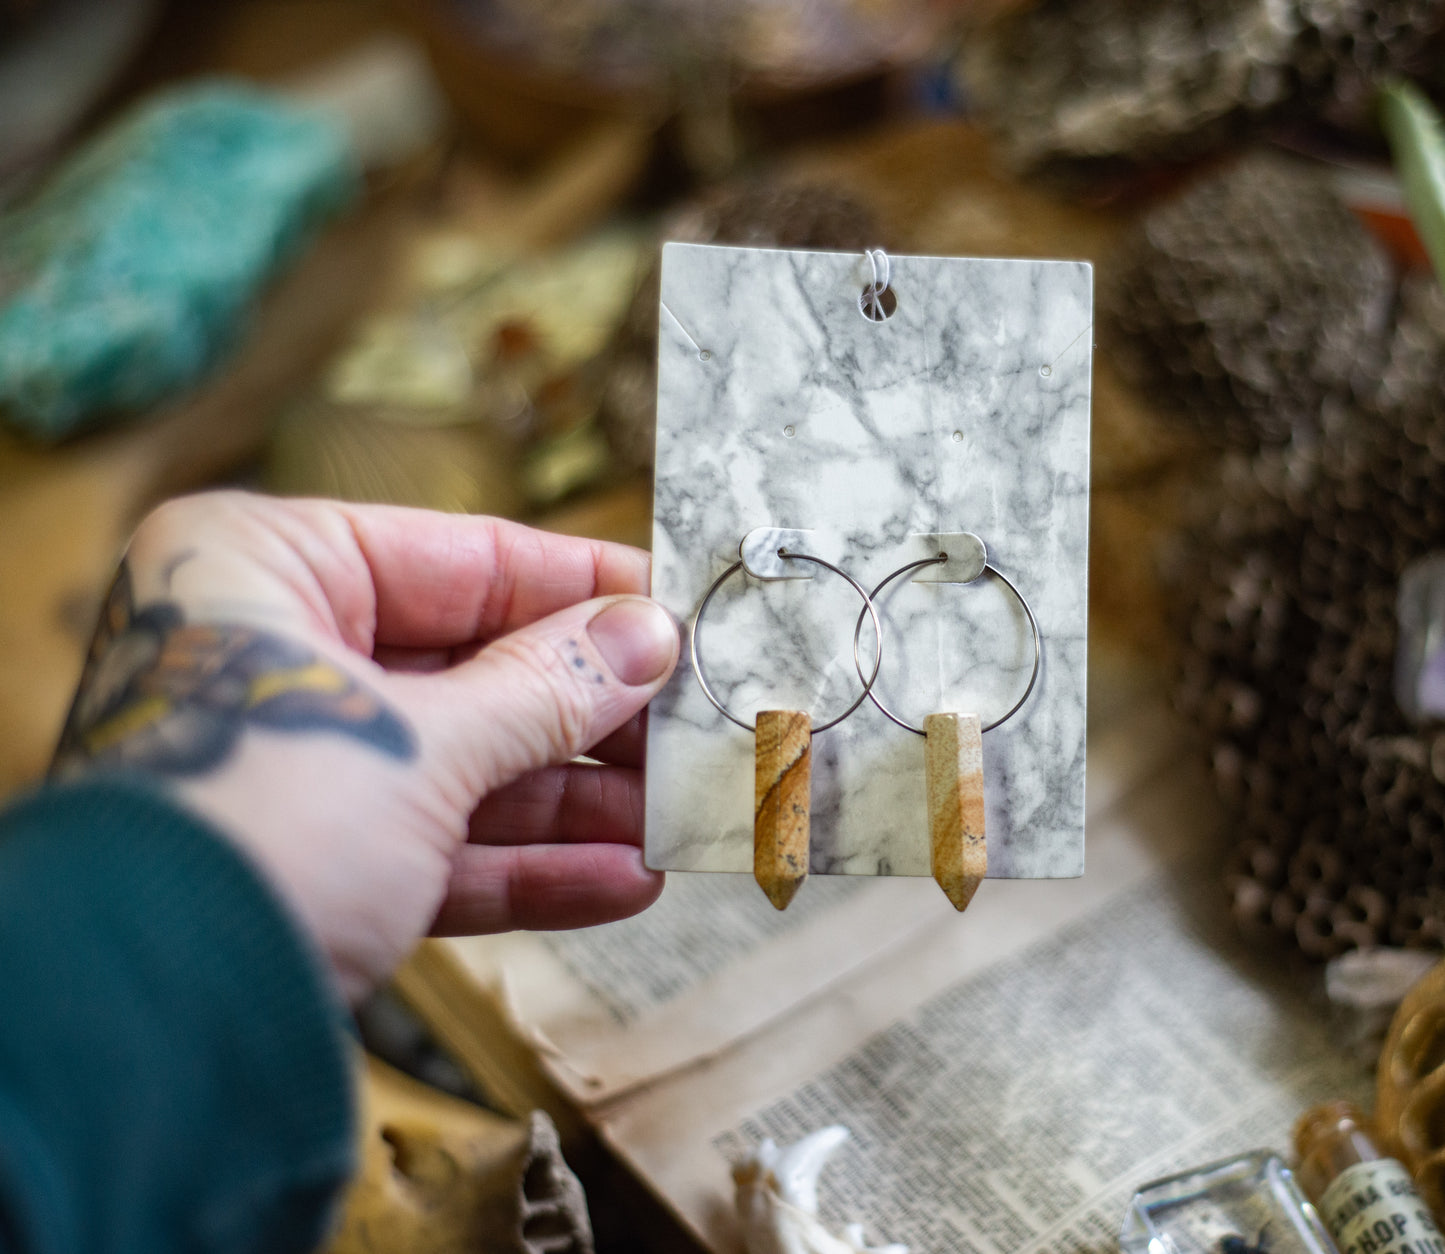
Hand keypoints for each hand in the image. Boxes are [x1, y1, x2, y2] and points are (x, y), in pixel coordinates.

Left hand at [52, 491, 678, 1002]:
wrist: (142, 1029)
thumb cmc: (247, 830)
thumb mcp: (418, 743)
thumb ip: (543, 687)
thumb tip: (650, 635)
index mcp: (264, 570)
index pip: (462, 557)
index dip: (582, 585)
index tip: (677, 607)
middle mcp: (273, 657)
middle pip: (475, 668)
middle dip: (592, 711)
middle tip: (697, 719)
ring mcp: (296, 765)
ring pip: (469, 765)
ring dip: (578, 799)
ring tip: (681, 808)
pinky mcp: (316, 866)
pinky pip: (445, 848)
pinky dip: (531, 867)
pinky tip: (624, 879)